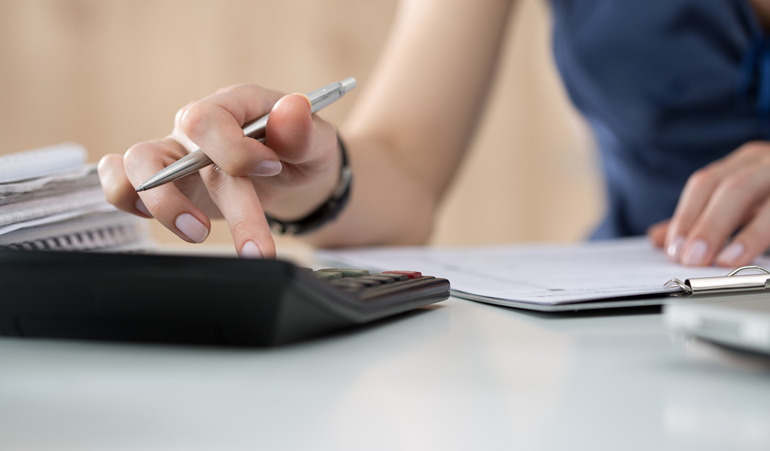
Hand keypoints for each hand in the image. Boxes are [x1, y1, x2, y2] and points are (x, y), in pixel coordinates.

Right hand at [98, 84, 339, 257]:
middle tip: (253, 245)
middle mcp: (196, 128)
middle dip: (210, 203)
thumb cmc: (301, 153)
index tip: (271, 168)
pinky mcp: (164, 183)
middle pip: (173, 153)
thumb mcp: (316, 144)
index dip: (233, 150)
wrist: (294, 177)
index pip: (207, 119)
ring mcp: (175, 154)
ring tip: (200, 233)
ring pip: (137, 166)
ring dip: (164, 206)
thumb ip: (302, 132)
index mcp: (232, 106)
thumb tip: (292, 109)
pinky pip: (121, 179)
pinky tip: (157, 220)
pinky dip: (124, 197)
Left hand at [648, 141, 769, 266]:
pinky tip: (766, 257)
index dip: (687, 215)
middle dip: (710, 225)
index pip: (706, 183)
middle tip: (692, 259)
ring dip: (751, 233)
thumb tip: (658, 239)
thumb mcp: (739, 201)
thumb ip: (702, 218)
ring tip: (728, 260)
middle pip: (735, 188)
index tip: (674, 249)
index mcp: (746, 161)